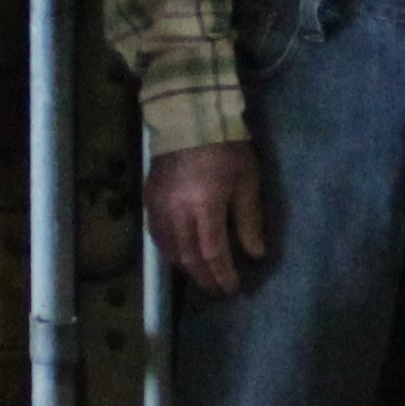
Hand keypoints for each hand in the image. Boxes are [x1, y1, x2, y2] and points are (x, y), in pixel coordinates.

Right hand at [145, 141, 265, 295]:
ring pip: (169, 249)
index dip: (222, 274)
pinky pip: (156, 234)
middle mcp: (177, 211)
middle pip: (188, 256)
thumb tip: (255, 254)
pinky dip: (169, 250)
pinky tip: (180, 254)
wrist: (188, 116)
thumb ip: (249, 219)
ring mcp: (159, 206)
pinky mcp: (149, 198)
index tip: (233, 288)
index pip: (212, 252)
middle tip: (217, 289)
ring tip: (201, 275)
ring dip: (186, 267)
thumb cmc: (225, 145)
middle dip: (204, 277)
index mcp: (204, 205)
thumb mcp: (246, 180)